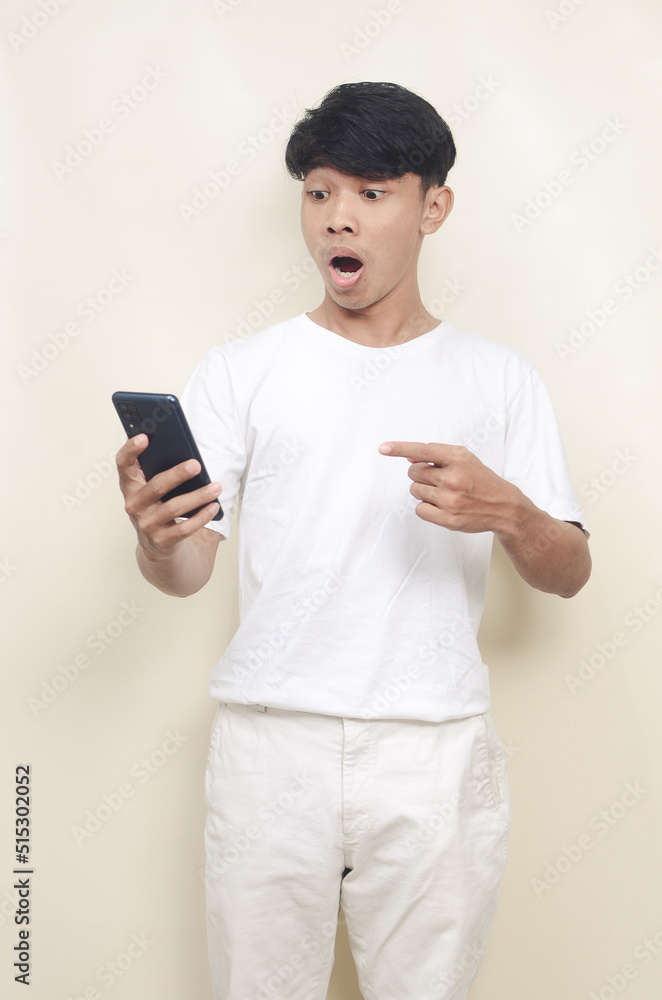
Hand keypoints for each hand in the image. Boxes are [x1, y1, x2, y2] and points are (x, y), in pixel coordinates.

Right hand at [116, 434, 222, 558]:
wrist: (158, 545)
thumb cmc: (159, 505)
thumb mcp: (155, 488)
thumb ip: (161, 470)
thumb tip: (186, 454)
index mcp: (130, 485)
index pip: (123, 464)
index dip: (130, 450)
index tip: (144, 436)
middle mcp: (133, 505)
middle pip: (155, 487)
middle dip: (177, 474)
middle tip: (196, 464)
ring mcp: (146, 524)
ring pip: (173, 508)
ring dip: (198, 496)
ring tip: (216, 487)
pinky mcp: (161, 541)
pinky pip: (184, 529)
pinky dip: (201, 517)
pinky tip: (214, 506)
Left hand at [378, 440, 519, 533]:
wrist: (503, 507)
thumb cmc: (480, 480)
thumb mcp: (464, 459)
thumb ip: (438, 456)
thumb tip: (409, 459)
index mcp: (459, 459)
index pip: (423, 451)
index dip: (400, 448)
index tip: (383, 448)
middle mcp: (454, 478)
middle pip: (414, 472)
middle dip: (421, 474)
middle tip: (439, 479)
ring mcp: (450, 500)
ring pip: (415, 490)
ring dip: (424, 490)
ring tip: (444, 493)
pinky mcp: (448, 519)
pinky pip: (419, 509)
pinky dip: (426, 507)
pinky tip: (441, 505)